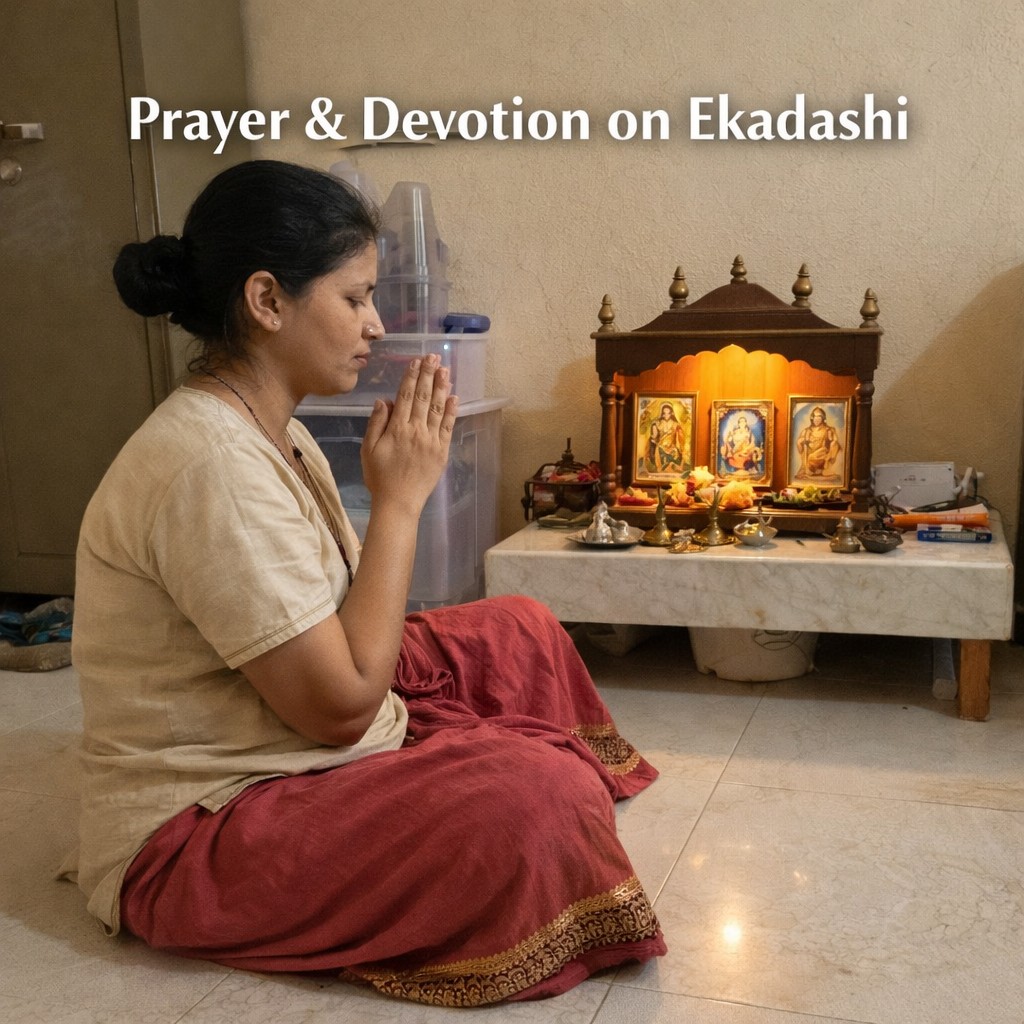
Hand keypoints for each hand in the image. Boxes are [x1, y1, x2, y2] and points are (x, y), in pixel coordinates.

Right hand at [360, 354, 457, 512]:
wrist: (399, 503)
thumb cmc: (379, 477)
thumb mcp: (368, 449)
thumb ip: (376, 423)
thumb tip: (384, 400)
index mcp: (397, 428)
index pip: (405, 396)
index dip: (411, 377)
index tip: (416, 361)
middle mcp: (416, 430)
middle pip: (423, 397)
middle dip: (428, 374)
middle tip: (433, 356)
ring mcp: (432, 440)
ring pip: (438, 408)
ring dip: (441, 387)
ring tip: (445, 369)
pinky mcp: (442, 451)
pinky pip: (448, 426)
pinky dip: (451, 410)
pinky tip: (453, 396)